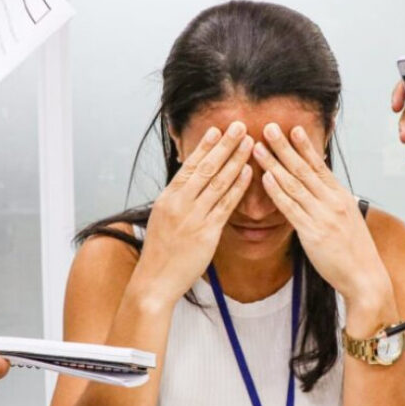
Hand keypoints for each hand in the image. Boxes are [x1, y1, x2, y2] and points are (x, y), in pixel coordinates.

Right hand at [135, 122, 253, 303]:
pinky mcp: (207, 233)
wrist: (155, 280)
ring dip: (236, 160)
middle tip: (240, 126)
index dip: (205, 146)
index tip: (218, 129)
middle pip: (207, 168)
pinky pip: (226, 205)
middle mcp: (180, 203)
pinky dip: (238, 187)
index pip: (189, 165)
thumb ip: (176, 199)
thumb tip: (189, 182)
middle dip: (225, 145)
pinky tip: (248, 173)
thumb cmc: (160, 252)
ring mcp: (194, 217)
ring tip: (249, 143)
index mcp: (167, 197)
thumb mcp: (162, 218)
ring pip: (219, 182)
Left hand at [253, 123, 397, 335]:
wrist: (366, 277)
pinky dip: (277, 191)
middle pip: (303, 168)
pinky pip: (291, 208)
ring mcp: (322, 216)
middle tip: (269, 127)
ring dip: (274, 163)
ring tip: (258, 147)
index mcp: (341, 196)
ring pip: (293, 184)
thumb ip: (332, 203)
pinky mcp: (313, 233)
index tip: (293, 128)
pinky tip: (266, 177)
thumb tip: (322, 189)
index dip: (304, 146)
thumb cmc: (354, 252)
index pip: (319, 166)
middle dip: (284, 146)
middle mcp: (332, 201)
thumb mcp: (347, 219)